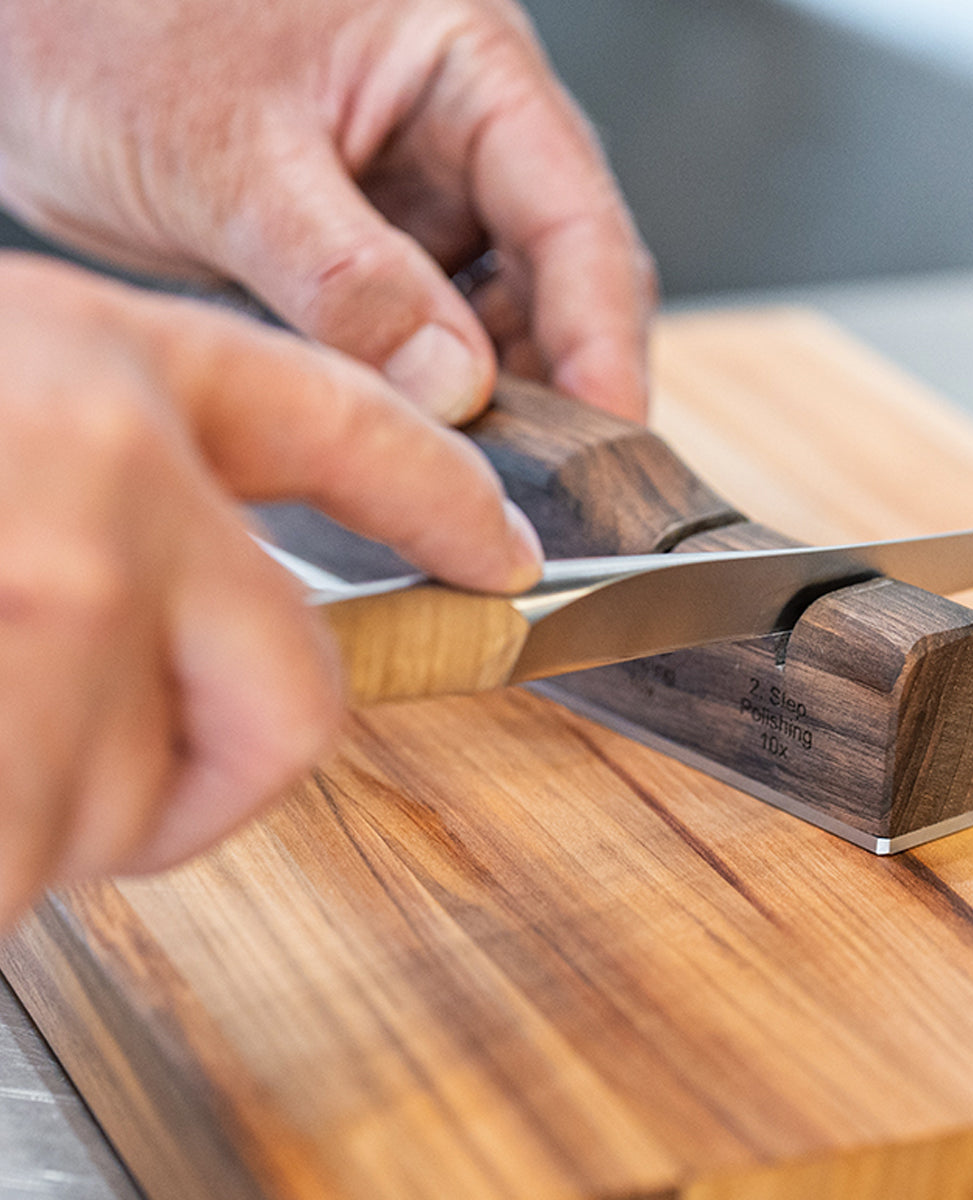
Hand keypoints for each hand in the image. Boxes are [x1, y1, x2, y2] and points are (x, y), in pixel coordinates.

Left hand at [0, 0, 655, 420]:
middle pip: (558, 282)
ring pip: (496, 324)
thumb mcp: (226, 151)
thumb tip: (453, 387)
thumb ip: (347, 276)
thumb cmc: (102, 16)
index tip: (609, 437)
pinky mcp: (365, 260)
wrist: (18, 21)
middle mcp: (458, 139)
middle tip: (547, 492)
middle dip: (560, 386)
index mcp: (463, 67)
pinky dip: (424, 403)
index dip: (603, 338)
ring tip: (478, 481)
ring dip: (494, 406)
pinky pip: (423, 344)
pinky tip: (414, 448)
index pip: (575, 216)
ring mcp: (414, 203)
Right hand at [0, 254, 541, 927]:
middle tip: (92, 762)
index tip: (500, 552)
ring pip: (135, 808)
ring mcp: (42, 597)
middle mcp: (103, 472)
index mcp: (104, 367)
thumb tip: (199, 626)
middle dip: (218, 773)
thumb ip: (115, 502)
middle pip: (297, 702)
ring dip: (40, 817)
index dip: (440, 494)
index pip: (345, 423)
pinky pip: (25, 864)